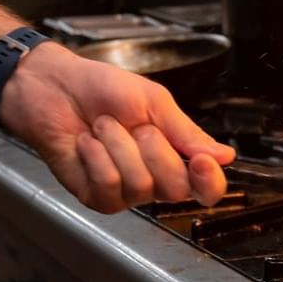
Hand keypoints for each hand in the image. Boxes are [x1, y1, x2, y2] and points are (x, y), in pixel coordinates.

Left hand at [0, 42, 235, 213]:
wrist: (56, 86)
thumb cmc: (102, 88)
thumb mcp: (153, 101)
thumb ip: (186, 132)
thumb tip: (225, 156)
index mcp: (173, 153)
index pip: (206, 187)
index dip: (210, 182)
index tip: (202, 162)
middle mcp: (152, 178)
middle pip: (176, 188)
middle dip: (154, 149)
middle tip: (134, 124)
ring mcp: (123, 191)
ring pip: (140, 186)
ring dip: (118, 145)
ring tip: (102, 126)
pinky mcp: (94, 195)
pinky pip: (109, 186)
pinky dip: (97, 157)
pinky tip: (86, 143)